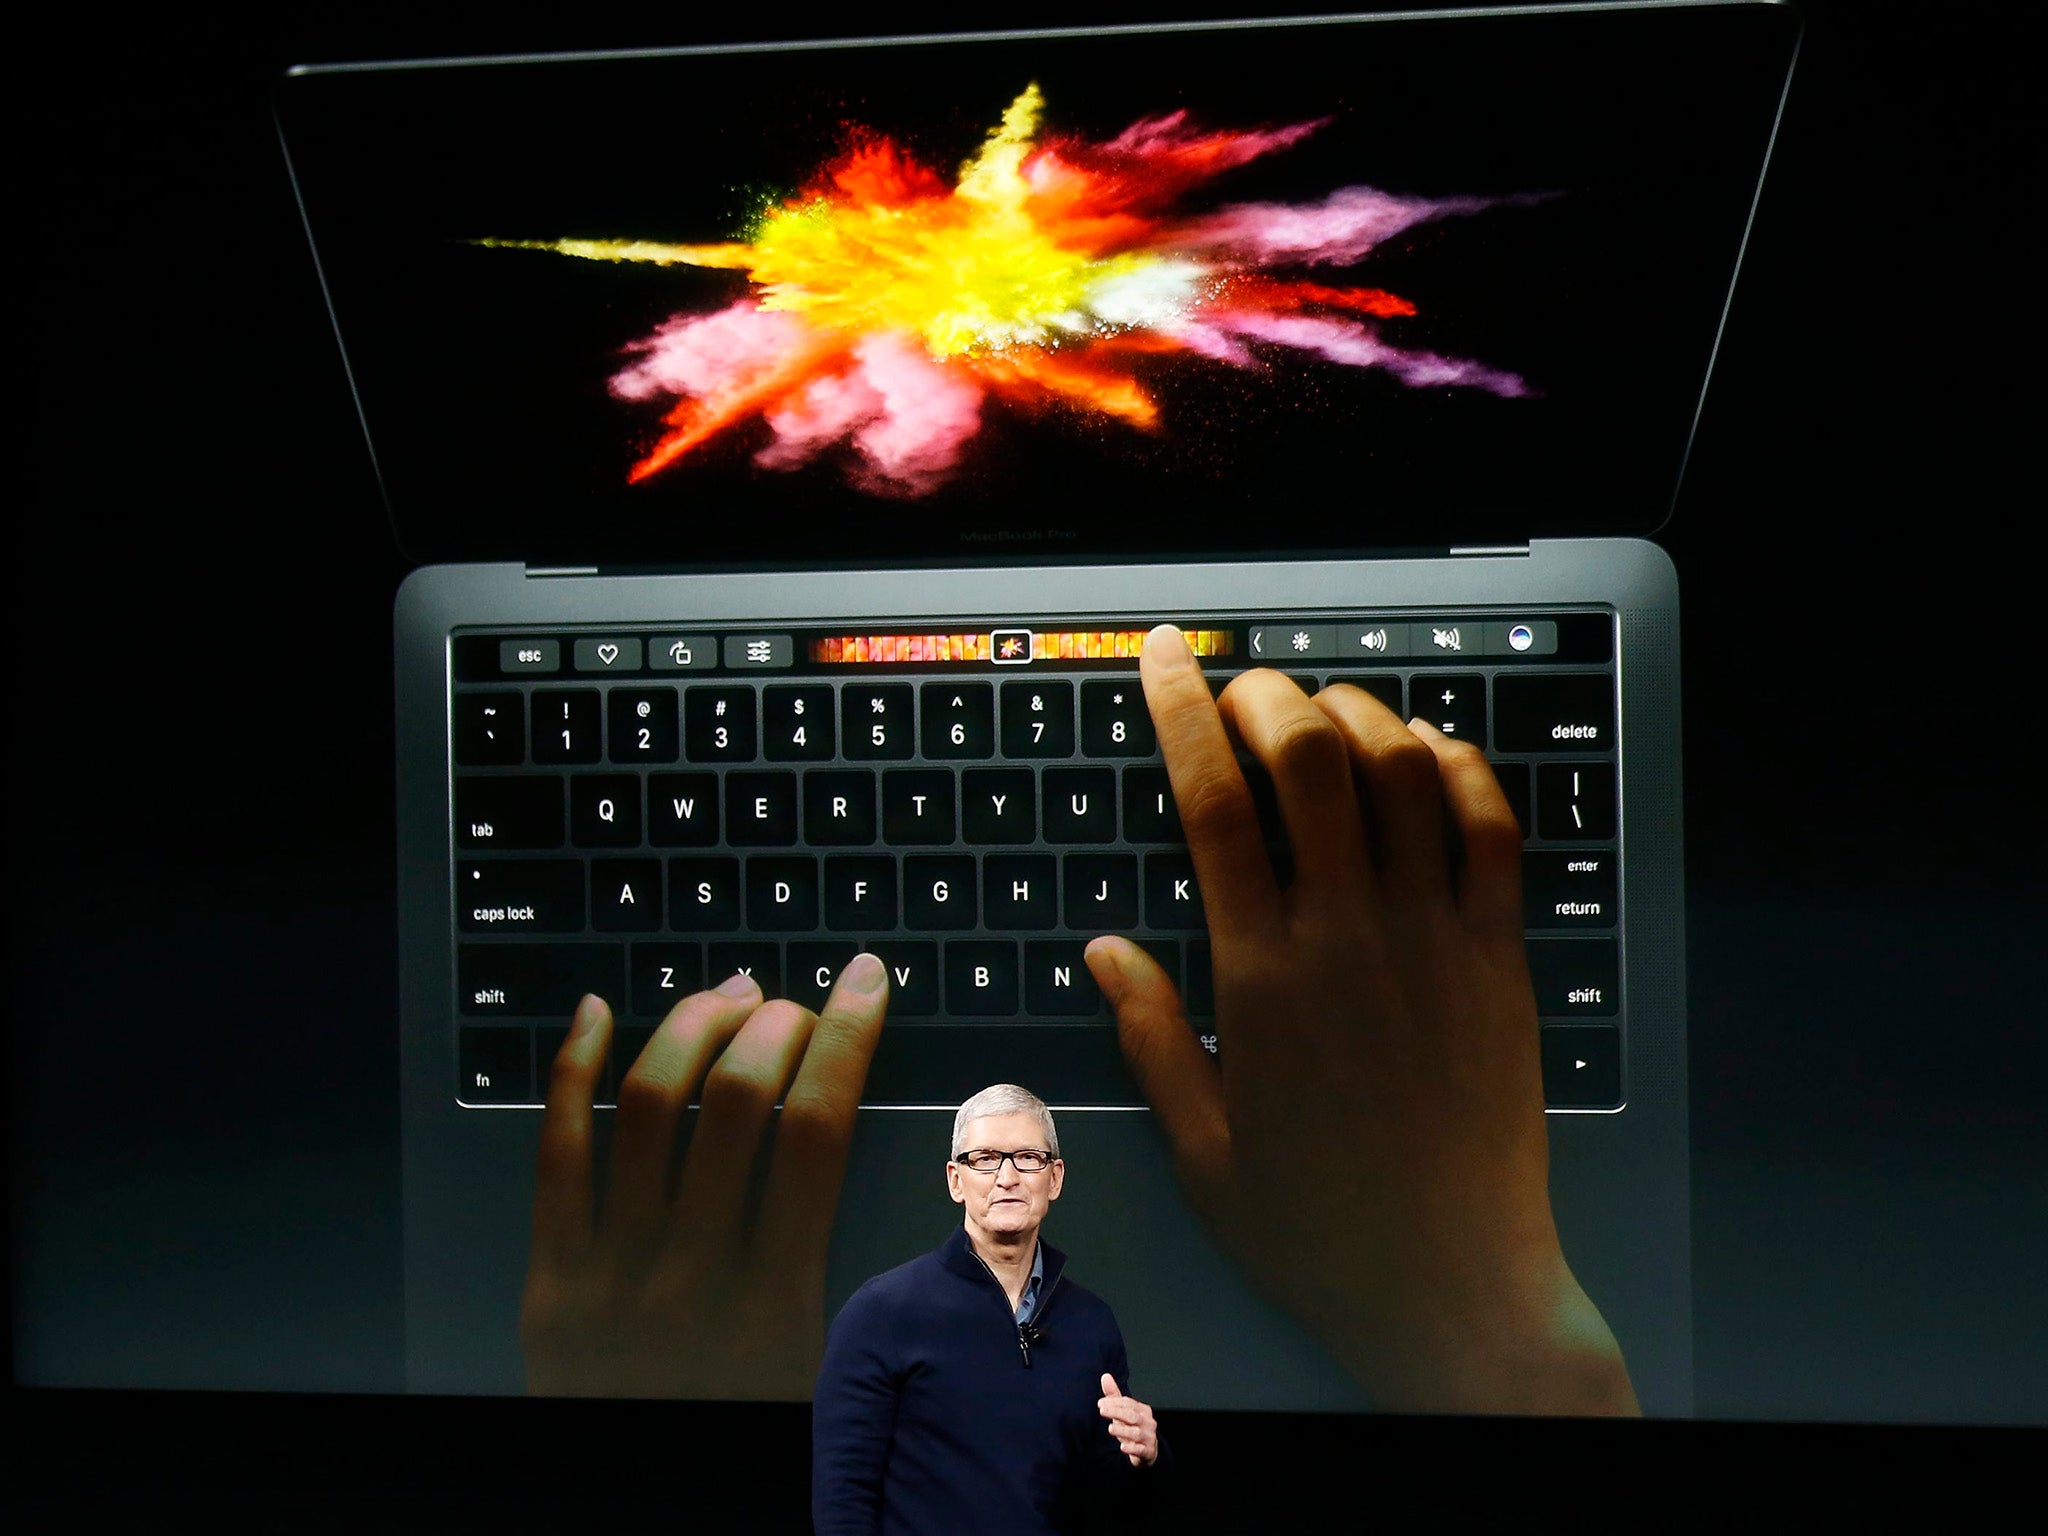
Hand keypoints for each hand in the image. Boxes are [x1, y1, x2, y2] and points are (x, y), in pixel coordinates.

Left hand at [521, 957, 887, 1398]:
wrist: (631, 1511)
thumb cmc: (735, 1420)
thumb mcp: (813, 1360)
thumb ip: (839, 1258)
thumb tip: (865, 1133)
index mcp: (775, 1301)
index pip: (817, 1132)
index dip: (846, 1039)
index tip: (863, 985)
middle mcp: (690, 1276)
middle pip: (737, 1102)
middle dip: (775, 1025)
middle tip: (790, 1006)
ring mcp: (608, 1271)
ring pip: (648, 1107)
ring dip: (692, 1028)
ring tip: (723, 999)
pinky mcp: (546, 1277)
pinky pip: (553, 1151)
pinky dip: (573, 1068)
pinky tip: (598, 1013)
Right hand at [1086, 625, 1636, 1414]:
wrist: (1451, 1286)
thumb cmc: (1314, 1226)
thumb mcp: (1200, 1147)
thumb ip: (1151, 1035)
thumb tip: (1105, 946)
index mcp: (1261, 977)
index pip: (1213, 804)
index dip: (1182, 711)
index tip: (1167, 659)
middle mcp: (1349, 937)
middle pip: (1309, 758)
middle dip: (1267, 695)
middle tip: (1240, 688)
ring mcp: (1435, 939)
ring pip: (1402, 773)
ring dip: (1357, 715)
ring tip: (1321, 711)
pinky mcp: (1500, 958)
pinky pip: (1492, 829)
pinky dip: (1458, 768)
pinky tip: (1424, 753)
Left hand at [1096, 1372, 1158, 1465]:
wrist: (1147, 1451)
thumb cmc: (1133, 1427)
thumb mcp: (1124, 1412)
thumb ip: (1114, 1396)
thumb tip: (1105, 1376)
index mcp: (1143, 1410)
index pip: (1129, 1404)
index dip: (1114, 1403)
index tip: (1100, 1404)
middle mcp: (1148, 1422)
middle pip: (1132, 1416)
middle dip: (1117, 1412)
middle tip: (1102, 1411)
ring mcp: (1149, 1437)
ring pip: (1136, 1433)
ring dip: (1123, 1430)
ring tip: (1110, 1428)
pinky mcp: (1148, 1451)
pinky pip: (1141, 1449)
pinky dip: (1132, 1448)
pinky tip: (1122, 1447)